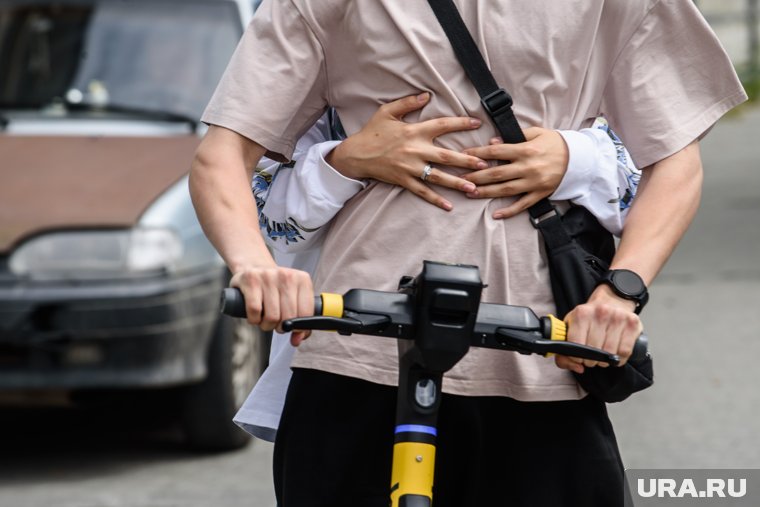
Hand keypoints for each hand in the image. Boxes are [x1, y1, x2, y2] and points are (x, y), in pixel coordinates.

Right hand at [230, 266, 314, 345]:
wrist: (254, 268)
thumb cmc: (276, 289)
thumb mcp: (293, 299)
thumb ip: (299, 321)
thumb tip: (297, 340)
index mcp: (302, 280)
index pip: (306, 313)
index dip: (299, 327)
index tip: (292, 329)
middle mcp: (287, 275)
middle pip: (288, 316)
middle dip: (281, 327)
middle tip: (276, 323)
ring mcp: (268, 276)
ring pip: (272, 316)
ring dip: (267, 325)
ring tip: (265, 319)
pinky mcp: (251, 279)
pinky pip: (255, 311)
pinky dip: (254, 319)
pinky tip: (255, 316)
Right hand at [327, 93, 487, 210]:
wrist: (355, 154)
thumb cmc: (372, 132)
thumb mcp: (388, 112)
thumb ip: (408, 103)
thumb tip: (426, 95)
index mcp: (414, 131)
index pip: (443, 125)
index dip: (461, 123)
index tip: (477, 122)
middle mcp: (415, 150)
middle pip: (447, 156)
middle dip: (467, 161)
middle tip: (485, 165)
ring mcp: (410, 168)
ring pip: (438, 177)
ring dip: (457, 182)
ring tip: (474, 188)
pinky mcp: (404, 180)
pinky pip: (423, 191)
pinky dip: (436, 199)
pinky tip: (449, 206)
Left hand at [462, 127, 568, 218]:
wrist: (579, 158)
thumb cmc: (554, 143)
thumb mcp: (536, 132)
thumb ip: (515, 136)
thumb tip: (493, 142)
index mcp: (526, 149)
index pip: (496, 151)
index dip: (478, 154)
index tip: (463, 155)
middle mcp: (528, 167)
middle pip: (497, 173)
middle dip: (476, 177)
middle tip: (460, 179)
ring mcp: (534, 182)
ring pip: (506, 189)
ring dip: (486, 192)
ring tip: (470, 194)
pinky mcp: (540, 193)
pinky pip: (523, 204)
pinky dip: (509, 211)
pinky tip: (496, 214)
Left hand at [554, 285, 642, 373]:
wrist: (611, 301)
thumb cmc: (589, 318)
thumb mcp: (571, 327)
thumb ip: (564, 349)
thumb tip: (576, 366)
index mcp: (581, 313)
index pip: (576, 344)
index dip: (577, 357)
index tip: (579, 358)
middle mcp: (600, 313)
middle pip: (595, 351)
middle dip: (591, 360)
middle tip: (592, 357)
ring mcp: (618, 317)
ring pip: (610, 353)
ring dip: (605, 360)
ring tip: (603, 355)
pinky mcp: (632, 323)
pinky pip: (625, 351)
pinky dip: (619, 358)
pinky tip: (615, 354)